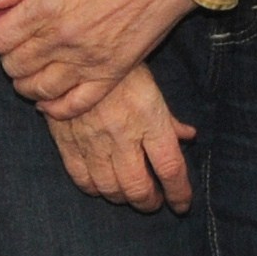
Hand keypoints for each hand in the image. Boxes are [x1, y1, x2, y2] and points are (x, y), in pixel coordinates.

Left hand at [0, 0, 192, 115]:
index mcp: (43, 7)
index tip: (2, 32)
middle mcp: (60, 39)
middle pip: (14, 67)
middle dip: (9, 59)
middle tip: (18, 50)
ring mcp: (85, 61)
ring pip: (38, 89)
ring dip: (26, 84)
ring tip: (32, 72)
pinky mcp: (109, 75)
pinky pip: (73, 105)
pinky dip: (55, 108)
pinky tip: (49, 100)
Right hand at [49, 64, 194, 210]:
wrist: (76, 50)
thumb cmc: (122, 67)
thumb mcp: (153, 88)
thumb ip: (169, 119)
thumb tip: (188, 137)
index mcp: (150, 121)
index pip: (171, 169)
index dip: (179, 194)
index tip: (182, 205)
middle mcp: (123, 136)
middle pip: (138, 188)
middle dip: (149, 202)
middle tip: (154, 202)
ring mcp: (93, 141)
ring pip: (110, 189)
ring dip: (122, 198)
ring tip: (129, 195)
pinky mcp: (67, 141)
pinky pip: (82, 179)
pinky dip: (95, 189)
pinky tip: (102, 185)